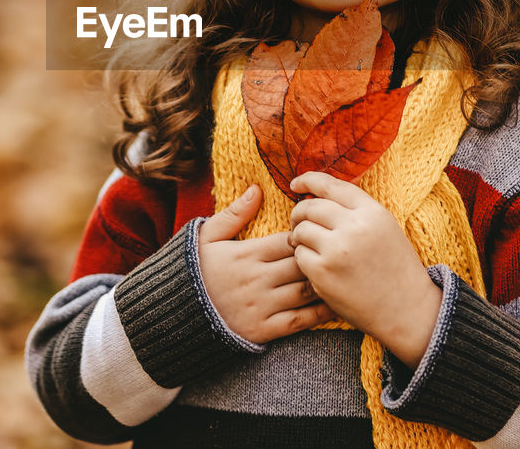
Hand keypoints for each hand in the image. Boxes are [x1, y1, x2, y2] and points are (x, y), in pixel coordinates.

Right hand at [197, 184, 335, 343]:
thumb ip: (234, 213)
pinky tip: (334, 302)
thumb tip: (257, 189)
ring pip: (305, 290)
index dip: (305, 235)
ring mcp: (261, 306)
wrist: (177, 315)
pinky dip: (321, 312)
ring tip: (342, 272)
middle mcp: (257, 280)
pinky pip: (301, 320)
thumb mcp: (208, 237)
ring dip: (325, 280)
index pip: (287, 240)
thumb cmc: (196, 271)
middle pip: (301, 263)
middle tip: (334, 250)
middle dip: (320, 255)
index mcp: (246, 254)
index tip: (314, 232)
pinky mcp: (264, 329)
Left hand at [287, 171, 442, 369]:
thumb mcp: (384, 228)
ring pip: (301, 229)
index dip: (308, 180)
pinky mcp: (323, 272)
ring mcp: (337, 249)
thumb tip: (315, 196)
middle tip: (298, 224)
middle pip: (310, 207)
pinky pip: (299, 255)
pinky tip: (316, 266)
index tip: (295, 184)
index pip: (330, 185)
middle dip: (299, 213)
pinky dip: (303, 258)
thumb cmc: (394, 268)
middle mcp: (355, 226)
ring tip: (308, 246)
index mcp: (372, 211)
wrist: (406, 310)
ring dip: (298, 237)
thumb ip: (356, 210)